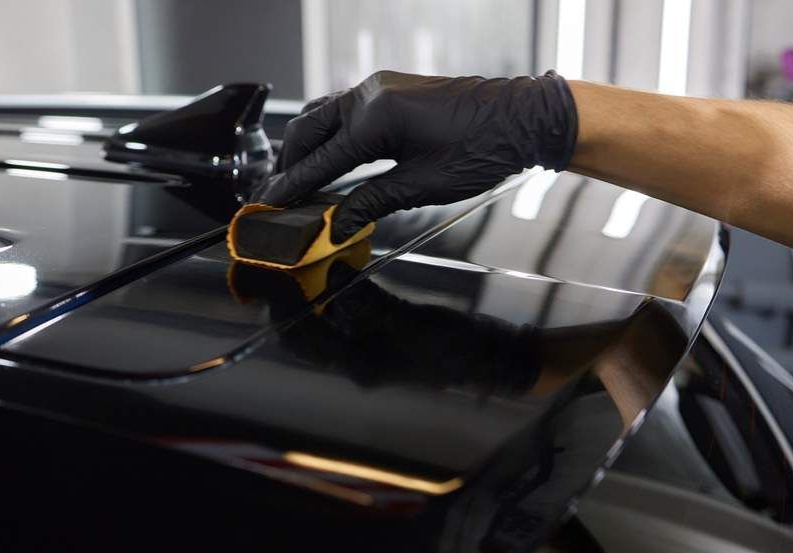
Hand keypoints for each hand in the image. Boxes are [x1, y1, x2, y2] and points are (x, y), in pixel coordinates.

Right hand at [258, 70, 577, 241]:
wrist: (523, 118)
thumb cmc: (482, 149)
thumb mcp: (422, 186)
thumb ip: (371, 202)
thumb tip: (337, 224)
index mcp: (375, 118)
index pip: (320, 160)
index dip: (292, 186)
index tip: (269, 204)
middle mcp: (370, 94)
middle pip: (308, 130)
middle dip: (287, 164)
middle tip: (273, 195)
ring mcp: (379, 87)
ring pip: (322, 116)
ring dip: (304, 147)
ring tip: (291, 178)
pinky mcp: (390, 89)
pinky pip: (343, 110)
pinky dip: (326, 134)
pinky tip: (325, 155)